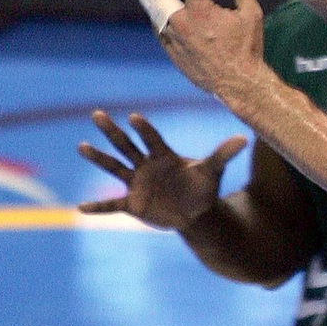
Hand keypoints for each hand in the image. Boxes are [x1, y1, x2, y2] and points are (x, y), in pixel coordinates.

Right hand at [76, 110, 246, 229]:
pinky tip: (81, 207)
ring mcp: (137, 183)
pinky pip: (112, 205)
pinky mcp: (133, 204)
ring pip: (114, 167)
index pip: (152, 138)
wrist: (194, 212)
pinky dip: (98, 207)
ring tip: (82, 146)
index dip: (144, 129)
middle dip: (112, 131)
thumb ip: (223, 154)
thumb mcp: (213, 171)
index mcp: (164, 155)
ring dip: (98, 158)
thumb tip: (245, 138)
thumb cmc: (202, 186)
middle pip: (126, 145)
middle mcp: (146, 165)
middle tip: (97, 113)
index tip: (134, 117)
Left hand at [143, 0, 268, 104]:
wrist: (238, 84)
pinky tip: (156, 17)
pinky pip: (161, 35)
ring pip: (156, 16)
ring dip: (150, 1)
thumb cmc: (247, 48)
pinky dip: (157, 22)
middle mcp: (184, 25)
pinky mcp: (175, 56)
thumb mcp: (250, 15)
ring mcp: (176, 42)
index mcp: (202, 12)